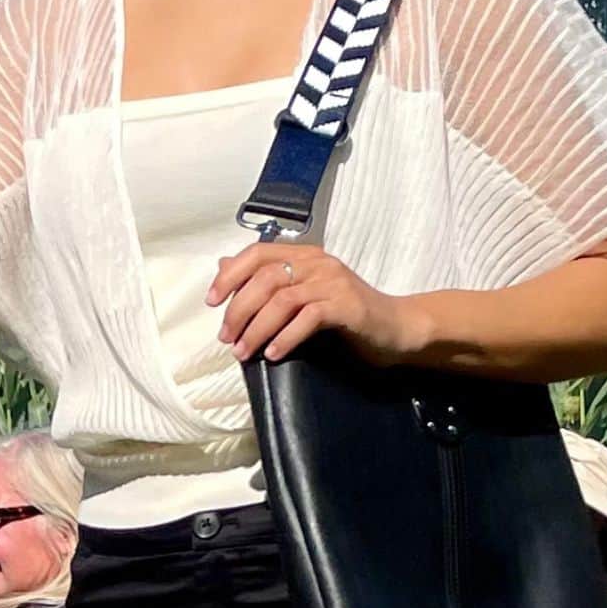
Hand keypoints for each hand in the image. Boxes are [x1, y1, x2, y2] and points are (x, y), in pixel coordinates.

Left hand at [208, 238, 401, 361]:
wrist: (395, 327)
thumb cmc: (344, 314)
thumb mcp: (301, 294)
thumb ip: (266, 280)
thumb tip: (223, 266)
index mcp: (305, 255)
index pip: (257, 253)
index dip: (230, 276)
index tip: (211, 302)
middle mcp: (319, 262)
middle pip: (265, 278)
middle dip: (238, 310)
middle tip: (227, 338)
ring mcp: (335, 282)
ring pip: (283, 299)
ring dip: (256, 328)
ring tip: (244, 352)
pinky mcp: (348, 305)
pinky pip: (309, 317)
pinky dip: (286, 337)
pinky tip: (274, 354)